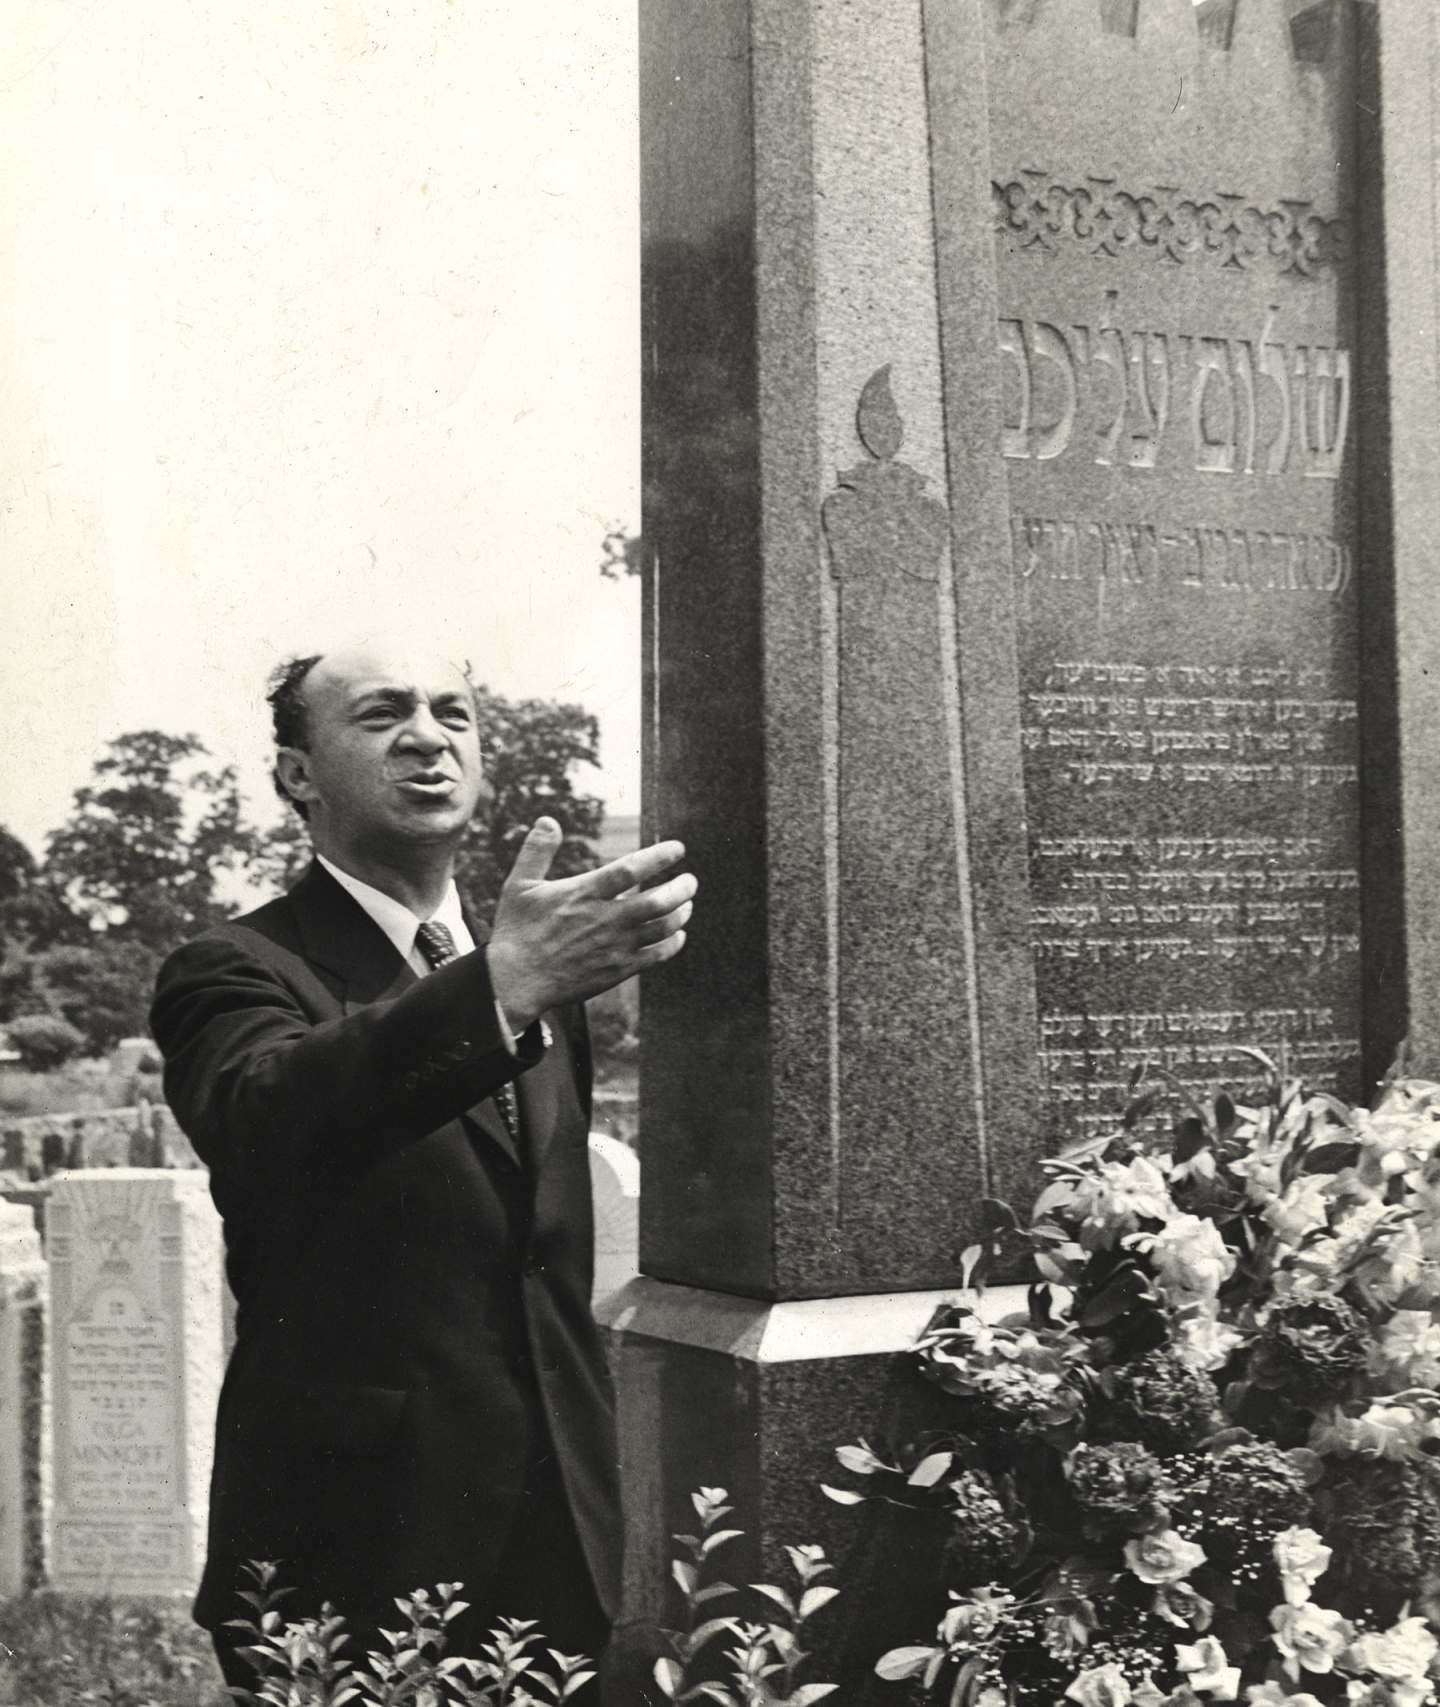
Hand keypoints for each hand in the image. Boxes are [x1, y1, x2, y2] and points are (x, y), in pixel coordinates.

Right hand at [485, 818, 695, 1029]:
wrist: (515, 982)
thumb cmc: (516, 931)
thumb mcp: (519, 885)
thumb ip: (537, 851)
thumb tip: (548, 820)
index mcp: (584, 894)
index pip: (632, 869)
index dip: (660, 856)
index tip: (679, 848)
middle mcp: (605, 919)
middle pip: (658, 901)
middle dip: (682, 888)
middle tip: (691, 880)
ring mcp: (614, 947)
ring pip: (663, 928)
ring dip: (681, 913)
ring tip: (687, 904)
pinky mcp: (618, 970)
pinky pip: (657, 956)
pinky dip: (674, 944)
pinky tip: (678, 935)